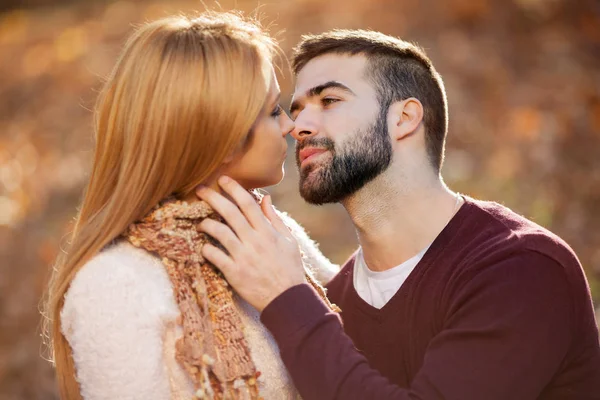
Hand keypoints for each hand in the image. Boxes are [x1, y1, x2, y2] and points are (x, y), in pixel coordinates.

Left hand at [196, 176, 305, 310]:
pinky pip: (214, 256)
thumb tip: (265, 198)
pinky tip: (203, 246)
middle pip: (230, 213)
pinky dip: (206, 249)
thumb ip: (274, 218)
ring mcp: (243, 256)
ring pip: (219, 232)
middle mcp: (254, 241)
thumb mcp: (288, 241)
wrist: (287, 299)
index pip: (248, 204)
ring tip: (200, 222)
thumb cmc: (289, 268)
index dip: (234, 189)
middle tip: (200, 190)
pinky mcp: (234, 273)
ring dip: (207, 223)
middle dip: (213, 198)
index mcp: (267, 232)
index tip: (222, 179)